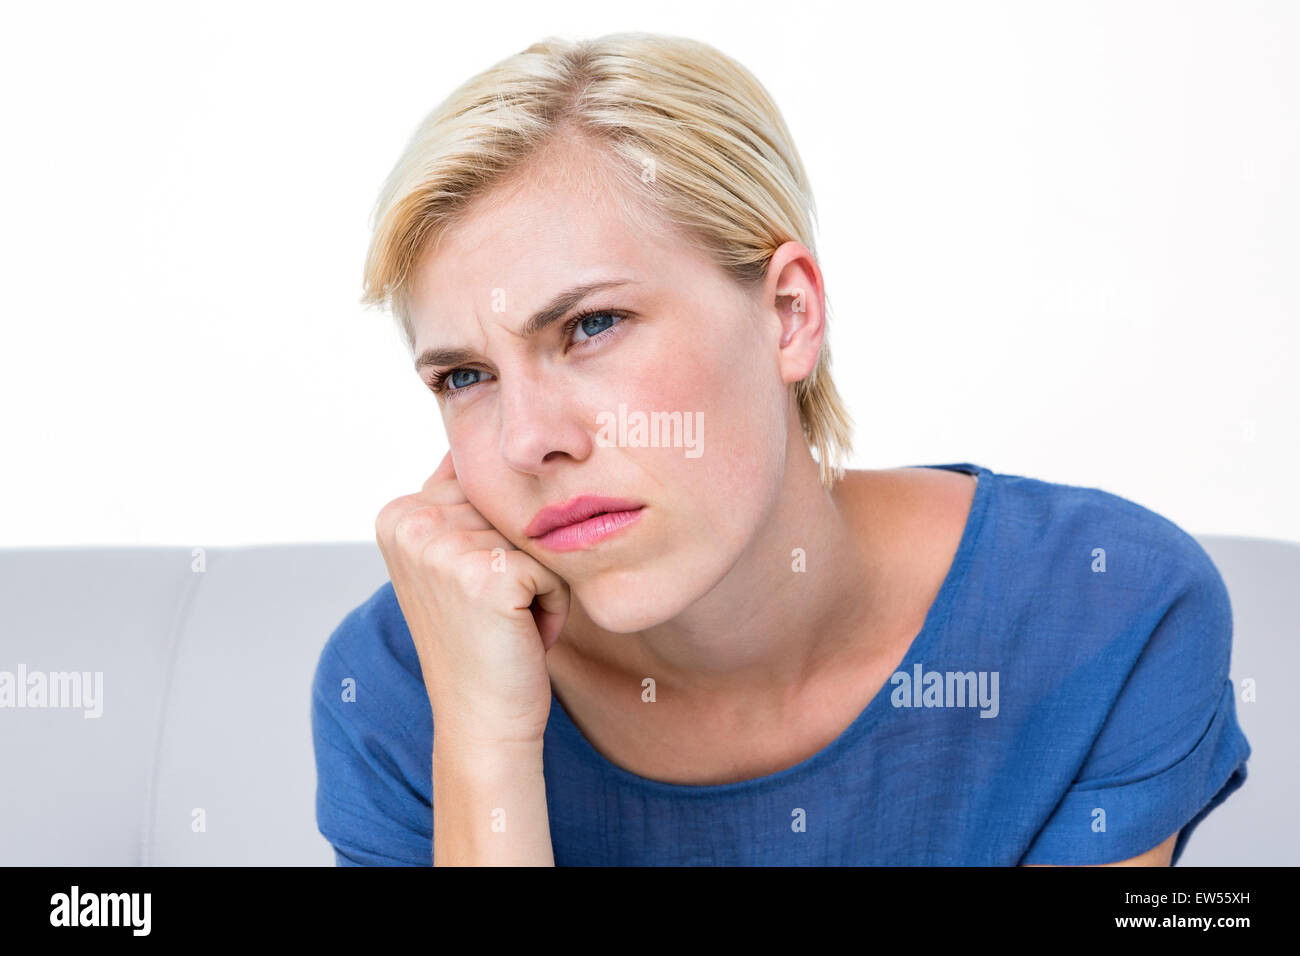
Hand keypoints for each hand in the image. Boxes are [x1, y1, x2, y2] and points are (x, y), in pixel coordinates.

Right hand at [375, 451, 569, 747]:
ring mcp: (444, 545)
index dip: (495, 540)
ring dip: (540, 581)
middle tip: (494, 612)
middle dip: (520, 559)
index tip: (472, 592)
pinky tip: (521, 635)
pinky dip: (553, 605)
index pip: (481, 485)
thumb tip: (488, 427)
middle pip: (511, 506)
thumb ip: (461, 503)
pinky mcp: (486, 573)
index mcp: (398, 513)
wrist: (483, 720)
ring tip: (506, 623)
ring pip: (538, 535)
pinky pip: (553, 568)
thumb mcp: (455, 561)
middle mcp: (412, 522)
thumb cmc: (482, 643)